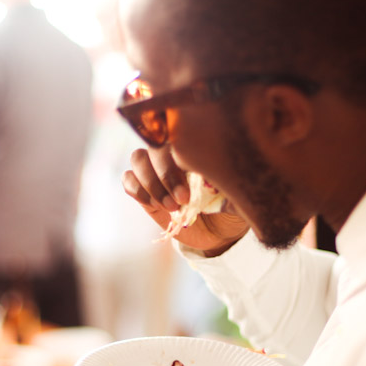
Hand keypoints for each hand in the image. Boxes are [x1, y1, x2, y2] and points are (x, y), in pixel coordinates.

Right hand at [122, 147, 248, 256]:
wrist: (219, 232)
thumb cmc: (230, 207)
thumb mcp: (236, 196)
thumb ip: (227, 184)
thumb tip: (217, 177)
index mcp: (195, 147)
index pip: (178, 133)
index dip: (180, 156)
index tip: (192, 184)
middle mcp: (173, 153)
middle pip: (154, 145)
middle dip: (165, 174)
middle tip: (182, 200)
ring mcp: (155, 170)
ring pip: (138, 159)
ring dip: (151, 183)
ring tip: (171, 207)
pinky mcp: (144, 190)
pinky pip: (128, 180)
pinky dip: (139, 191)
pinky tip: (157, 206)